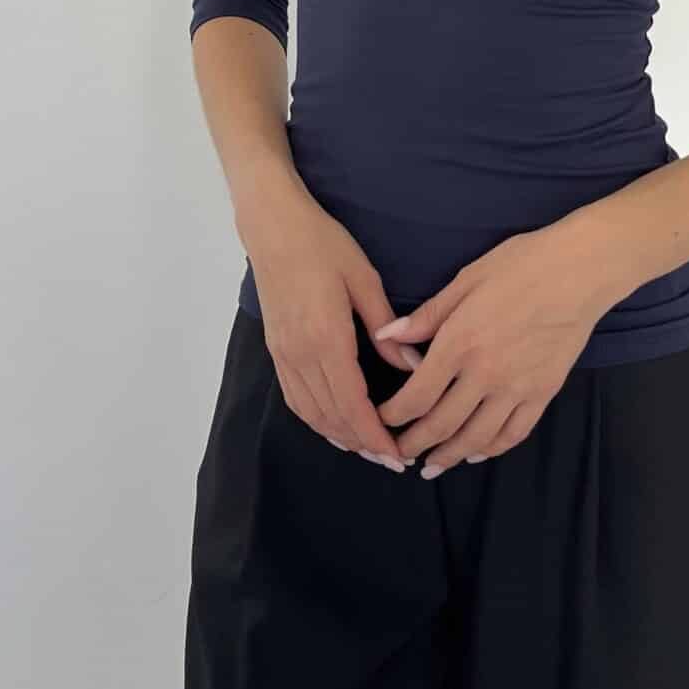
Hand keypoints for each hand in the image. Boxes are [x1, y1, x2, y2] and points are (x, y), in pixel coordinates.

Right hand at [244, 191, 422, 466]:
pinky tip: (334, 425)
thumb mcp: (364, 280)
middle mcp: (301, 355)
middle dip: (363, 444)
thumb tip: (414, 364)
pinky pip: (295, 398)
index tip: (398, 455)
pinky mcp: (275, 350)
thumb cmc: (324, 246)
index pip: (354, 405)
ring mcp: (284, 355)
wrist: (273, 228)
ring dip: (340, 436)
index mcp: (327, 339)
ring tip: (368, 449)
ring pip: (311, 413)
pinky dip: (316, 419)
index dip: (376, 436)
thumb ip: (388, 327)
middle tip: (393, 460)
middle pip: (333, 417)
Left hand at [371, 228, 604, 473]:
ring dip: (449, 455)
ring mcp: (517, 387)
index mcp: (460, 342)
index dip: (393, 416)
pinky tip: (476, 452)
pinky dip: (491, 448)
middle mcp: (486, 373)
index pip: (416, 396)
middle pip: (441, 424)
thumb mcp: (467, 279)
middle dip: (414, 444)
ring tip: (432, 465)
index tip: (381, 420)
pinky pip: (514, 433)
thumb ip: (427, 316)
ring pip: (475, 437)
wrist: (581, 270)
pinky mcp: (543, 392)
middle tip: (398, 453)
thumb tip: (387, 336)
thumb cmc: (522, 264)